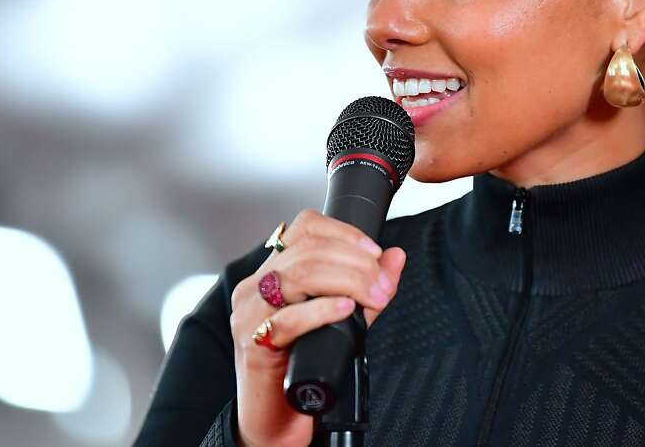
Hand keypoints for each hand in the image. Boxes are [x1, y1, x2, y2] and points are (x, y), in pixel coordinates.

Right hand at [228, 209, 406, 446]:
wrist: (277, 418)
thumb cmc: (304, 364)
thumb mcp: (343, 319)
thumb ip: (367, 288)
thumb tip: (395, 257)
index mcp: (274, 272)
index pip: (305, 227)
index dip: (345, 233)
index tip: (375, 253)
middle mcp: (256, 286)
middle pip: (308, 250)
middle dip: (356, 263)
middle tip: (383, 284)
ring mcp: (250, 314)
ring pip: (297, 275)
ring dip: (346, 281)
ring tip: (373, 297)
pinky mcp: (253, 344)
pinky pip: (287, 319)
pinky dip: (321, 310)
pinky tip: (345, 310)